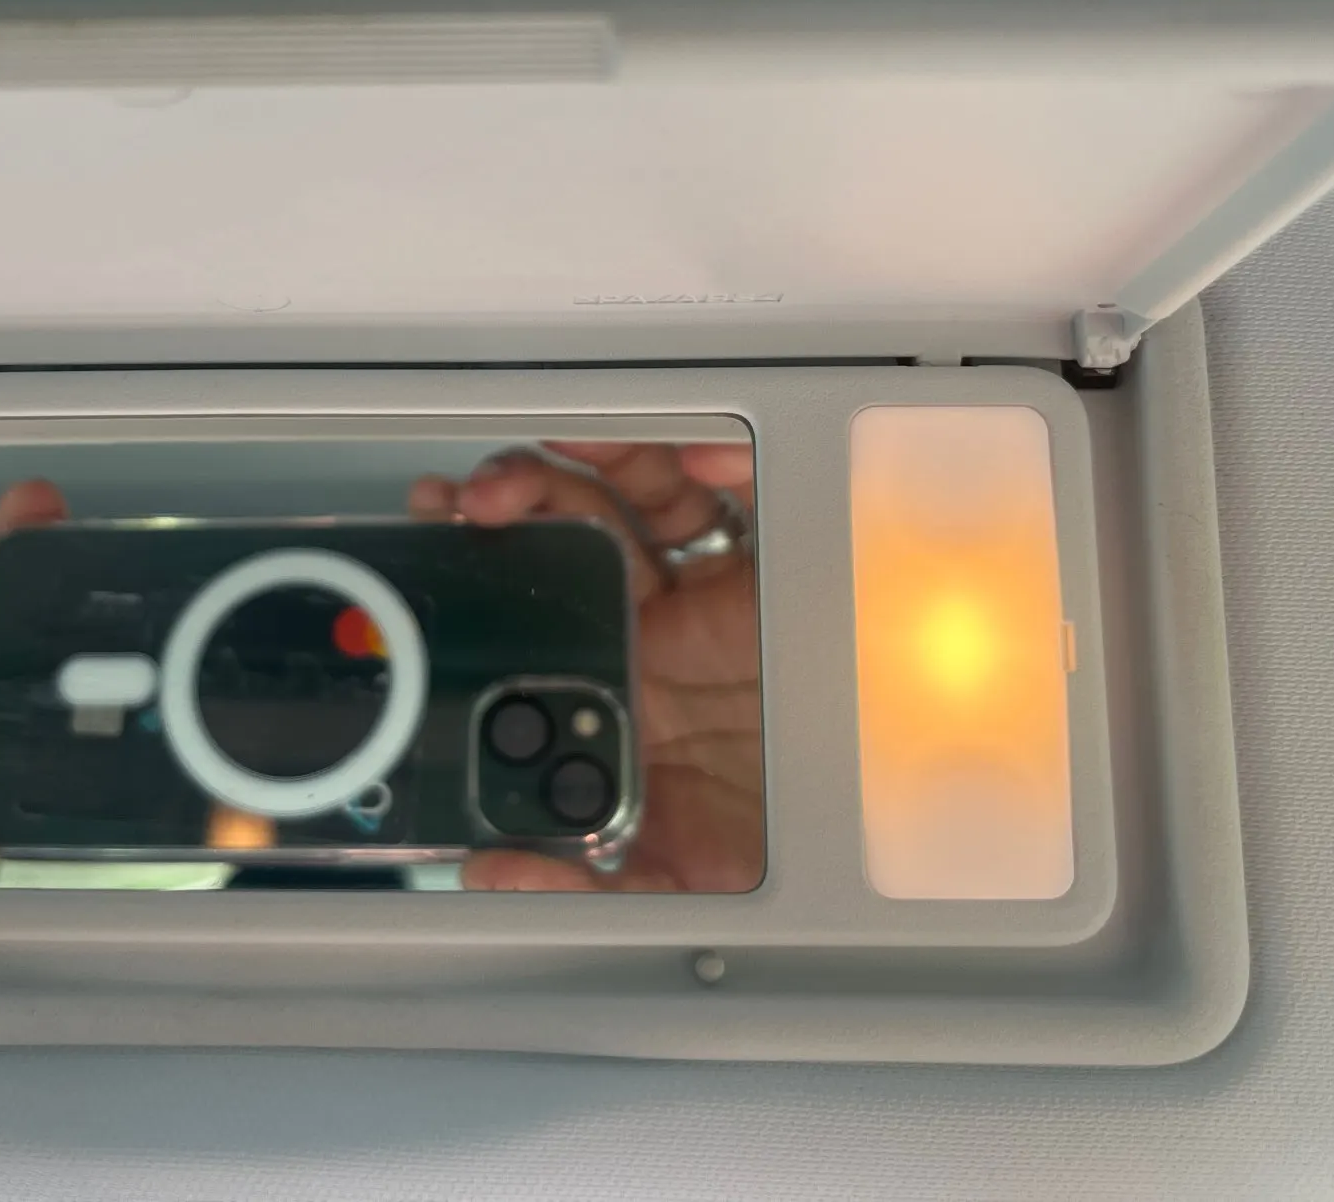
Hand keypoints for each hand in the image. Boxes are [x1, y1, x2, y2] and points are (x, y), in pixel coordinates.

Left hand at [410, 443, 762, 891]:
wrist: (904, 796)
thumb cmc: (798, 830)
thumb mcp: (689, 875)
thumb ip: (590, 884)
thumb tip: (487, 874)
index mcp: (626, 691)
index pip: (538, 621)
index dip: (478, 585)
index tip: (429, 558)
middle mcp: (660, 629)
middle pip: (569, 544)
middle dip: (504, 511)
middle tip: (454, 505)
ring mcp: (710, 586)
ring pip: (622, 502)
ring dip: (560, 475)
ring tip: (514, 479)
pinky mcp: (773, 550)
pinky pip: (725, 480)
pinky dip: (681, 451)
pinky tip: (631, 449)